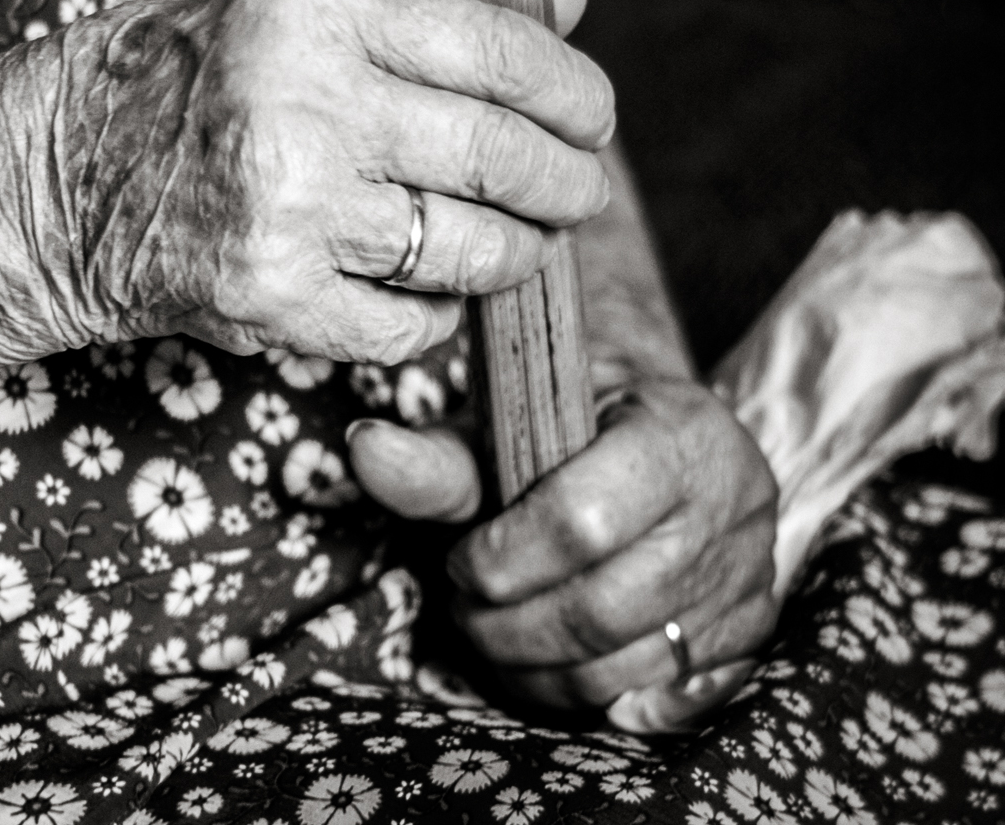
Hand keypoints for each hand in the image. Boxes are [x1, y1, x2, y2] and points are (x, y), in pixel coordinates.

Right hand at [14, 0, 612, 363]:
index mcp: (309, 10)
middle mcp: (300, 101)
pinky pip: (408, 327)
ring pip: (470, 250)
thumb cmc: (182, 85)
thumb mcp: (293, 16)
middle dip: (565, 185)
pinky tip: (417, 295)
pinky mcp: (268, 297)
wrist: (47, 180)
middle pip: (501, 155)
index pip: (498, 47)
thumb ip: (432, 14)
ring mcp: (285, 207)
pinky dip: (433, 320)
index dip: (574, 90)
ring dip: (510, 258)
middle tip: (575, 196)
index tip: (592, 118)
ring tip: (504, 247)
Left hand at [348, 377, 778, 716]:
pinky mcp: (751, 627)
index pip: (583, 522)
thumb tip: (365, 450)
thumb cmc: (565, 420)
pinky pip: (672, 696)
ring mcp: (750, 570)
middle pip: (604, 607)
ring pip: (632, 664)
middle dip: (509, 626)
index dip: (502, 559)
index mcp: (677, 431)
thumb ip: (440, 456)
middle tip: (465, 610)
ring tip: (495, 635)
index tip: (460, 560)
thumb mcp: (505, 423)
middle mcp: (732, 500)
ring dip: (539, 669)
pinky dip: (601, 698)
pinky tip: (554, 669)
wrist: (651, 424)